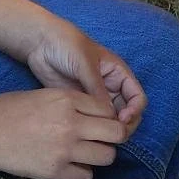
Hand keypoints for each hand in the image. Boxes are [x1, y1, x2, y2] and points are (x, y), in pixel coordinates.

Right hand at [0, 88, 128, 178]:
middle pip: (117, 133)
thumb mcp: (44, 95)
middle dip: (112, 137)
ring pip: (107, 157)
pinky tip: (70, 168)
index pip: (108, 109)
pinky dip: (81, 174)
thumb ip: (71, 104)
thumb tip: (95, 117)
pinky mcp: (55, 171)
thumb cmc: (7, 109)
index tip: (99, 124)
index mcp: (67, 99)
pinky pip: (86, 177)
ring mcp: (65, 149)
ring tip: (84, 155)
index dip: (107, 117)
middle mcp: (72, 123)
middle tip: (99, 140)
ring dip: (99, 156)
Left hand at [26, 18, 145, 135]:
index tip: (123, 119)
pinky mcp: (80, 104)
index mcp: (118, 73)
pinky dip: (93, 128)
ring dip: (108, 129)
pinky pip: (91, 120)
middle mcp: (110, 87)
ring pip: (110, 119)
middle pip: (127, 112)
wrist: (40, 43)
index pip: (137, 97)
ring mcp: (95, 97)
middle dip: (123, 125)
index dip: (135, 110)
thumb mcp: (85, 65)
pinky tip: (85, 133)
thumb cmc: (67, 44)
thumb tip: (108, 117)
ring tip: (98, 135)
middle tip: (111, 134)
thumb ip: (97, 89)